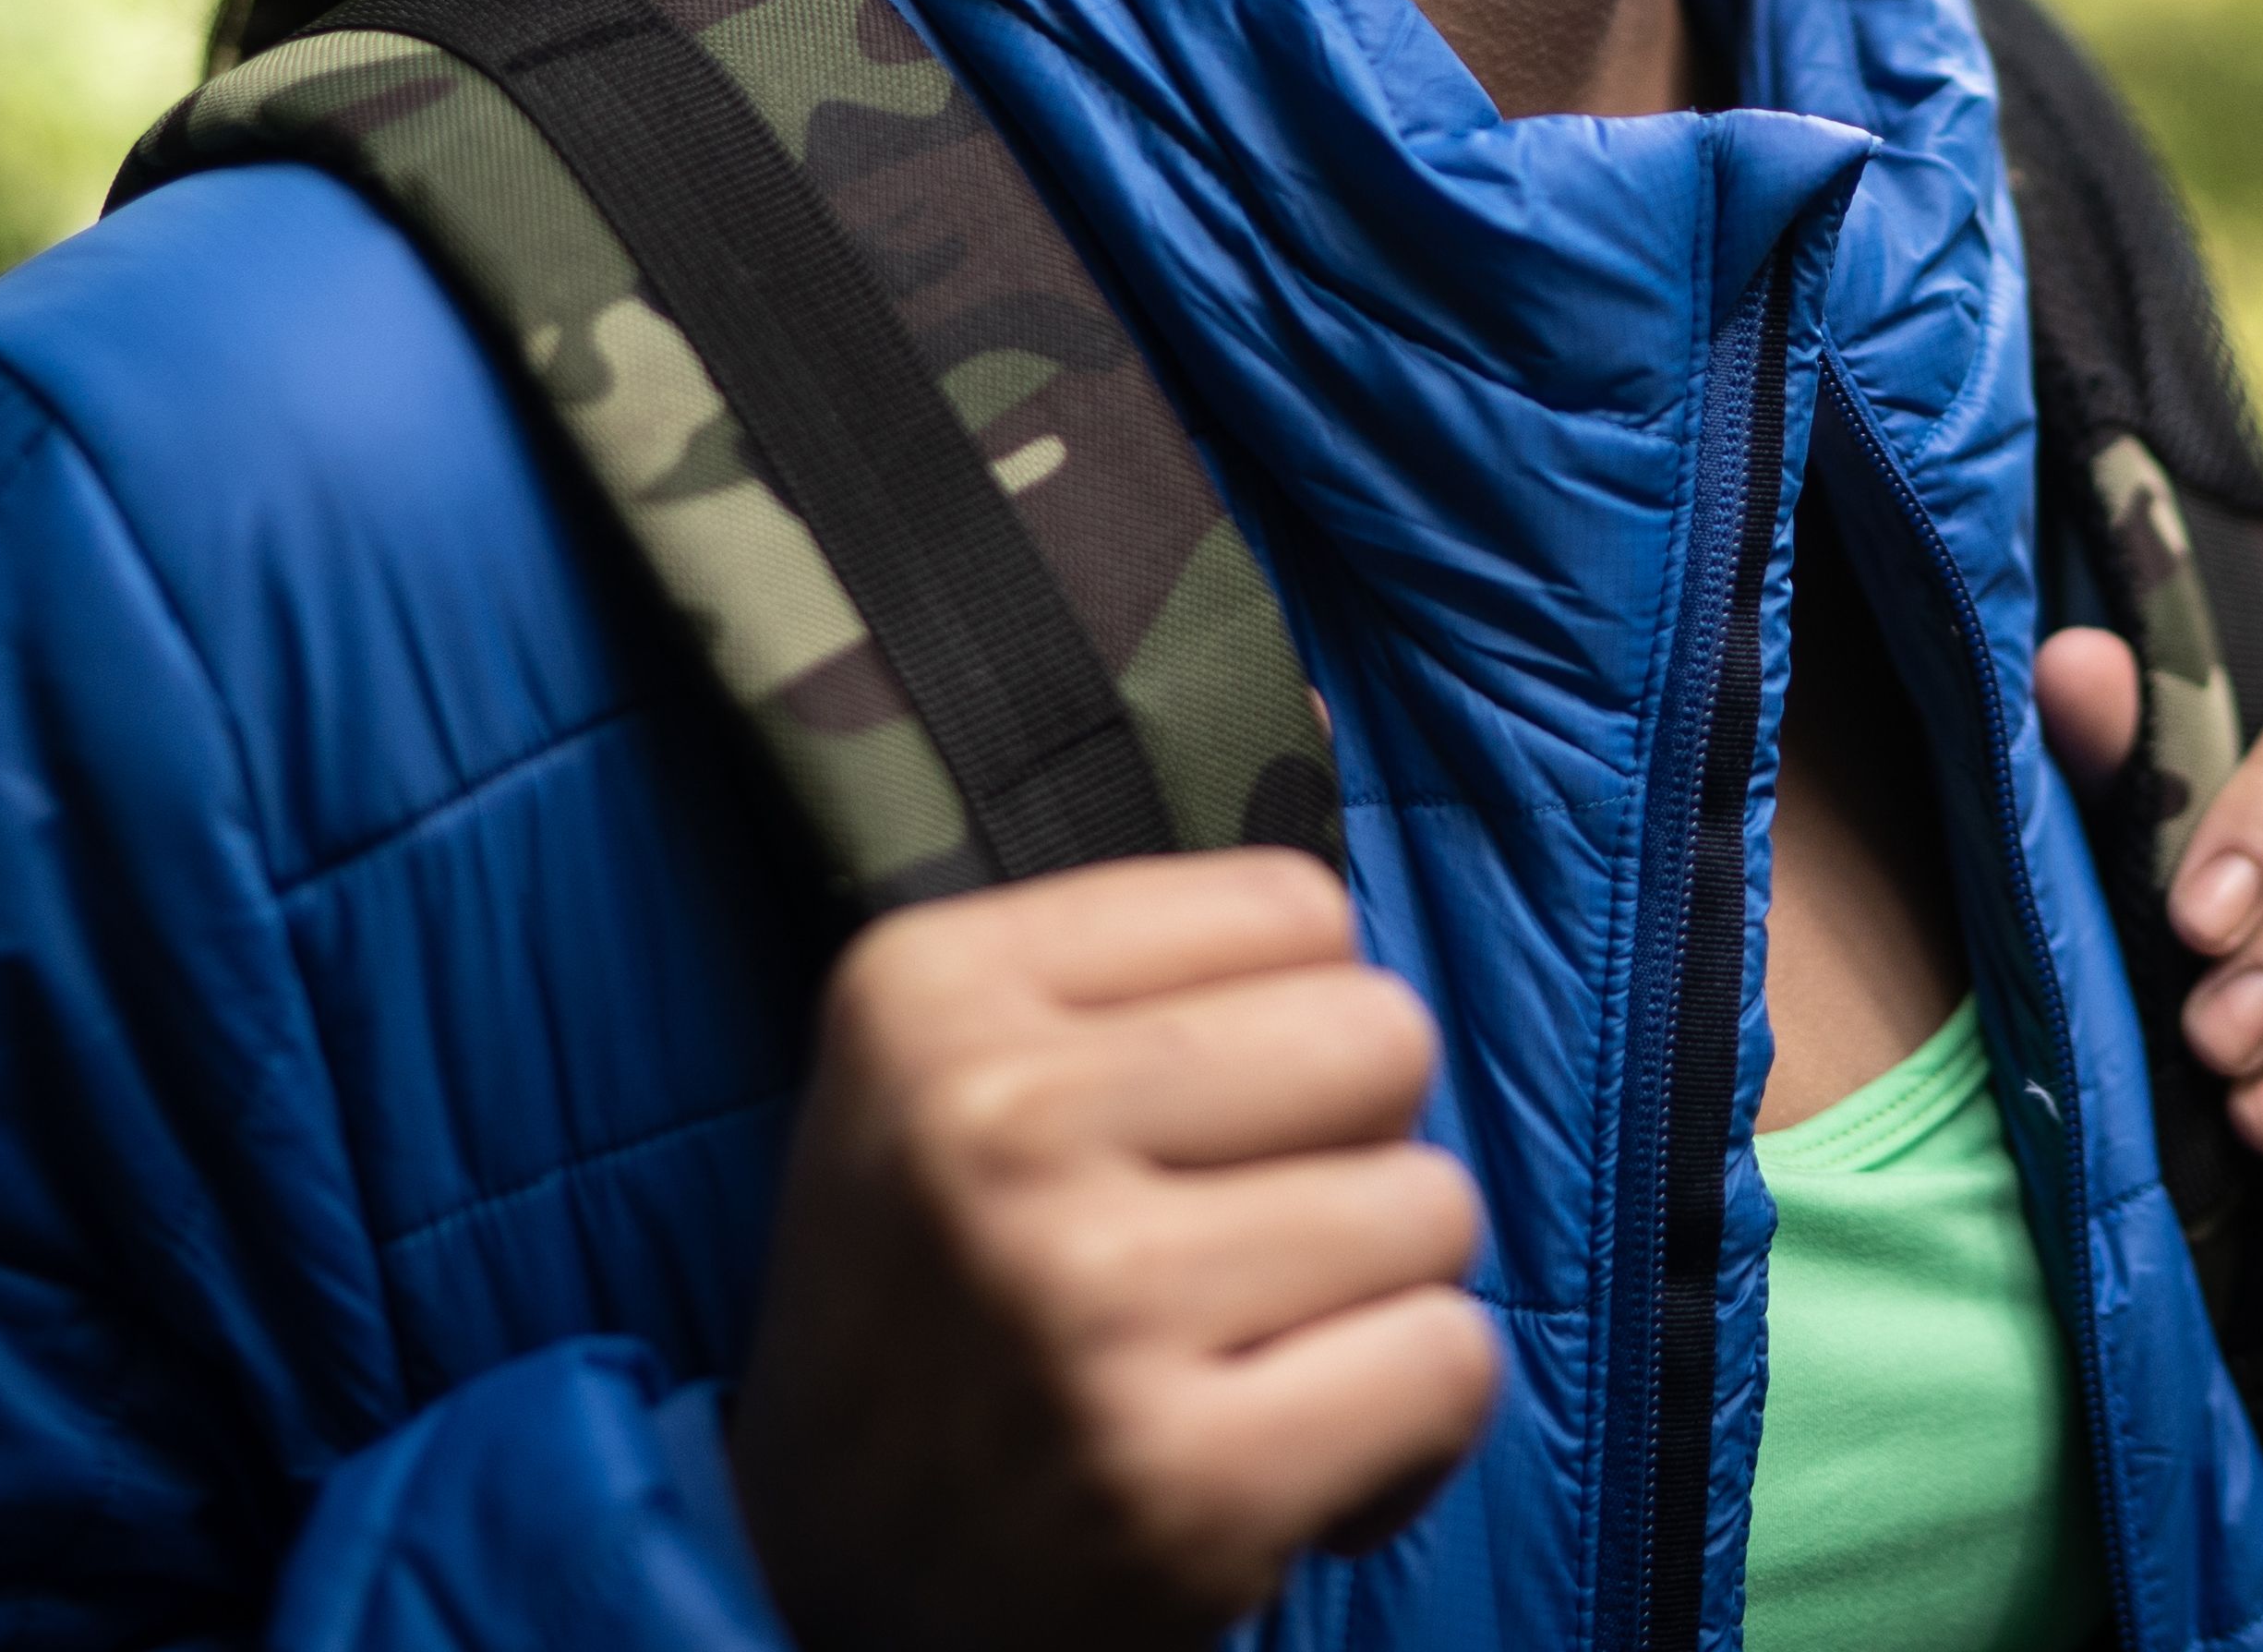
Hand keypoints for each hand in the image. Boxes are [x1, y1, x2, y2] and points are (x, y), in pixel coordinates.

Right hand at [729, 850, 1500, 1651]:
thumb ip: (1140, 935)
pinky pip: (1452, 1364)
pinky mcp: (1182, 1481)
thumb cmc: (940, 1304)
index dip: (1287, 1025)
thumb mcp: (959, 1067)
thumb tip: (1327, 699)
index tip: (1185, 1133)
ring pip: (1435, 1207)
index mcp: (930, 988)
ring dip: (1376, 1301)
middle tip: (1234, 1253)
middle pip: (1384, 1035)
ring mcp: (1088, 1306)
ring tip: (1246, 1364)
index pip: (1295, 903)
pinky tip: (1285, 1466)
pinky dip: (1407, 1434)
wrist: (810, 1593)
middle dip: (1350, 1151)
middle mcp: (995, 1126)